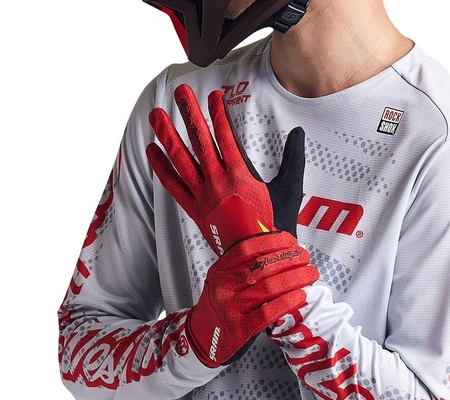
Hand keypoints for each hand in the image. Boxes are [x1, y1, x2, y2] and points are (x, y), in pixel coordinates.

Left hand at [147, 84, 305, 253]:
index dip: (217, 112)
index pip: (224, 134)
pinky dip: (161, 167)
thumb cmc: (274, 227)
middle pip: (198, 139)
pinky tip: (152, 151)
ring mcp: (202, 195)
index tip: (213, 96)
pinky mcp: (194, 209)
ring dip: (167, 134)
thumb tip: (298, 134)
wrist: (256, 257)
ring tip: (156, 114)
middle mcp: (217, 180)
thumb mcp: (290, 190)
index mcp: (239, 174)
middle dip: (188, 112)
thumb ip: (293, 159)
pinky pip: (173, 185)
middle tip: (180, 92)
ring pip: (180, 158)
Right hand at [186, 231, 317, 366]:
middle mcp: (223, 287)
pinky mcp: (240, 329)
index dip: (273, 242)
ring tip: (310, 274)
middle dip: (290, 259)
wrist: (203, 336)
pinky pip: (268, 313)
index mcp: (220, 270)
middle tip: (306, 257)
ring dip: (296, 278)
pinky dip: (288, 302)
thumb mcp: (224, 280)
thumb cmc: (220, 306)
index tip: (291, 241)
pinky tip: (300, 297)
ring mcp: (231, 308)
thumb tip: (281, 249)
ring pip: (269, 288)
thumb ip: (245, 266)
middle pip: (262, 267)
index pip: (247, 248)